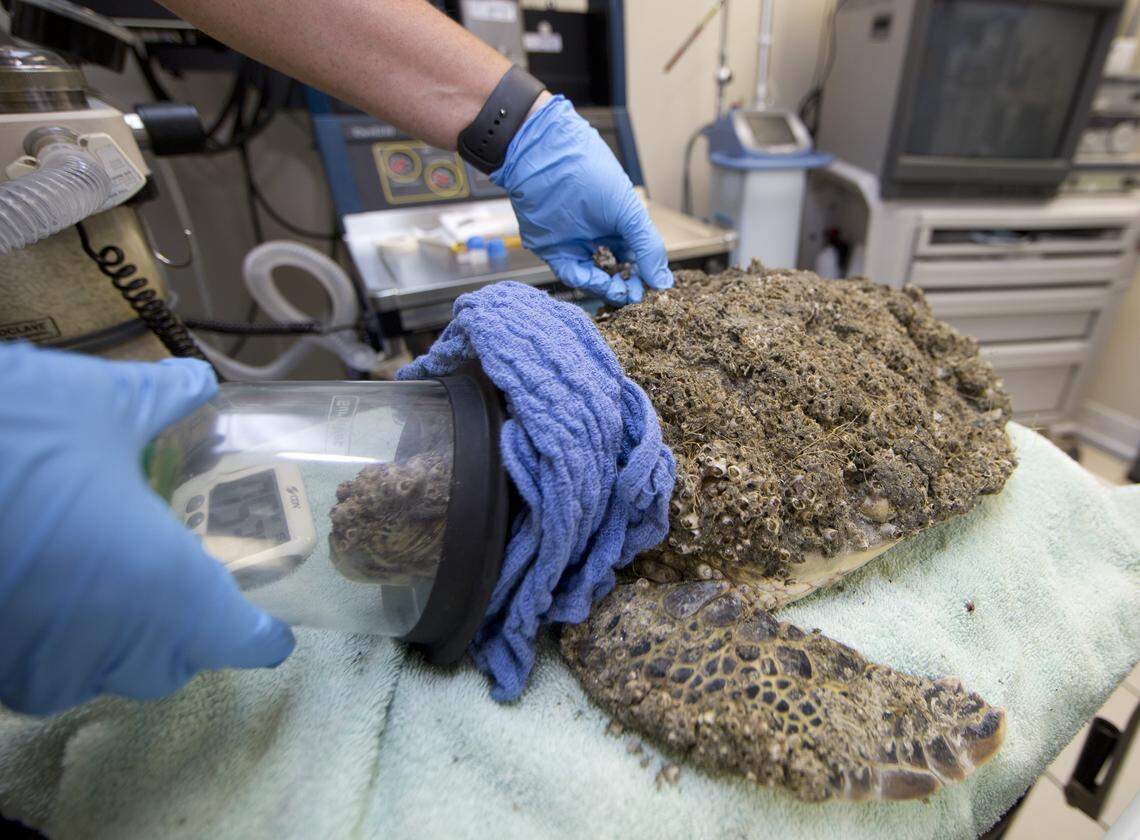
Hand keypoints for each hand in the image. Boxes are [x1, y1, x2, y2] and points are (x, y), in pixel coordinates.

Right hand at [0, 345, 294, 714]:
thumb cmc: (12, 432)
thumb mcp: (98, 402)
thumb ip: (160, 400)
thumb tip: (194, 384)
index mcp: (162, 584)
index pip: (234, 641)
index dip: (257, 637)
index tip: (270, 633)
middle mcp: (110, 641)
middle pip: (171, 664)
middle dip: (186, 632)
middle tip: (184, 584)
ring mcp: (40, 662)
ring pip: (104, 673)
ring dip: (121, 638)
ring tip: (114, 583)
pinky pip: (41, 672)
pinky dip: (59, 642)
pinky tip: (51, 591)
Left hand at [492, 95, 673, 305]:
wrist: (548, 158)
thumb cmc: (592, 175)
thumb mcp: (629, 212)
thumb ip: (648, 247)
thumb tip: (664, 282)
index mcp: (620, 225)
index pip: (637, 258)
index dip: (646, 274)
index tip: (654, 289)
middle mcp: (599, 237)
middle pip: (616, 272)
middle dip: (628, 285)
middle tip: (637, 295)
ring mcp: (576, 245)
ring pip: (595, 277)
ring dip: (609, 287)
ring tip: (621, 292)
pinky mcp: (554, 251)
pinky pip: (571, 273)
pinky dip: (585, 280)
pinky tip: (598, 281)